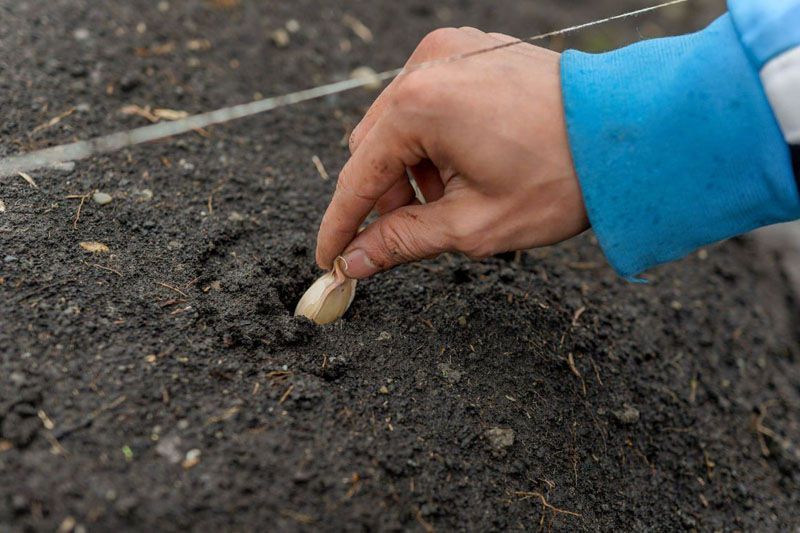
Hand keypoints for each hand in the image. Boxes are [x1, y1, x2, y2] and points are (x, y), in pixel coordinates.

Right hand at [316, 27, 587, 277]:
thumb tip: (354, 261)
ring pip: (398, 121)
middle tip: (409, 229)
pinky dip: (432, 137)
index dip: (341, 223)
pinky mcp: (472, 50)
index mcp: (420, 106)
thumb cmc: (560, 178)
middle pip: (374, 145)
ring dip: (410, 166)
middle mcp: (427, 66)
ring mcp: (451, 51)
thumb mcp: (474, 225)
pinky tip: (464, 164)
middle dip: (384, 194)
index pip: (358, 175)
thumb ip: (402, 241)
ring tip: (451, 197)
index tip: (329, 256)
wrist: (629, 132)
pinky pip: (428, 98)